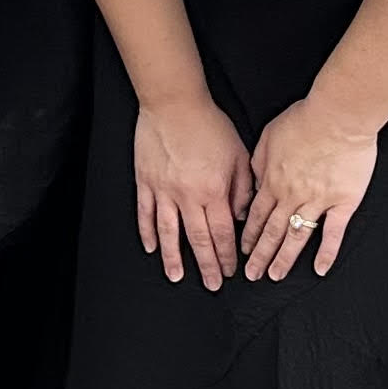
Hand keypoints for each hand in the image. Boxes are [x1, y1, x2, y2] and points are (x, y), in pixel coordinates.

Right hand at [134, 96, 254, 290]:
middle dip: (206, 265)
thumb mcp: (239, 155)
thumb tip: (240, 216)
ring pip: (168, 233)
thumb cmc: (209, 125)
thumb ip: (242, 189)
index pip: (222, 233)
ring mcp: (163, 191)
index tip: (231, 271)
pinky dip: (148, 232)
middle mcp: (187, 197)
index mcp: (213, 192)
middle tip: (211, 284)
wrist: (174, 104)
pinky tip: (151, 246)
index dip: (226, 256)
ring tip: (177, 276)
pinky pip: (145, 213)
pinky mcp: (145, 182)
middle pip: (197, 239)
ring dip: (173, 258)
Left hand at [241, 96, 379, 279]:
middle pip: (271, 231)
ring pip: (296, 236)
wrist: (338, 118)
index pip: (255, 215)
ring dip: (284, 259)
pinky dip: (326, 253)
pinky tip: (319, 269)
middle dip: (260, 255)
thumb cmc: (304, 121)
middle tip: (252, 275)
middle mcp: (292, 195)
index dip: (248, 235)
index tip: (243, 252)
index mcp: (272, 180)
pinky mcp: (343, 202)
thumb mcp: (268, 137)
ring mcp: (318, 201)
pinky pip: (333, 232)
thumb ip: (258, 163)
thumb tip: (254, 183)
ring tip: (275, 276)